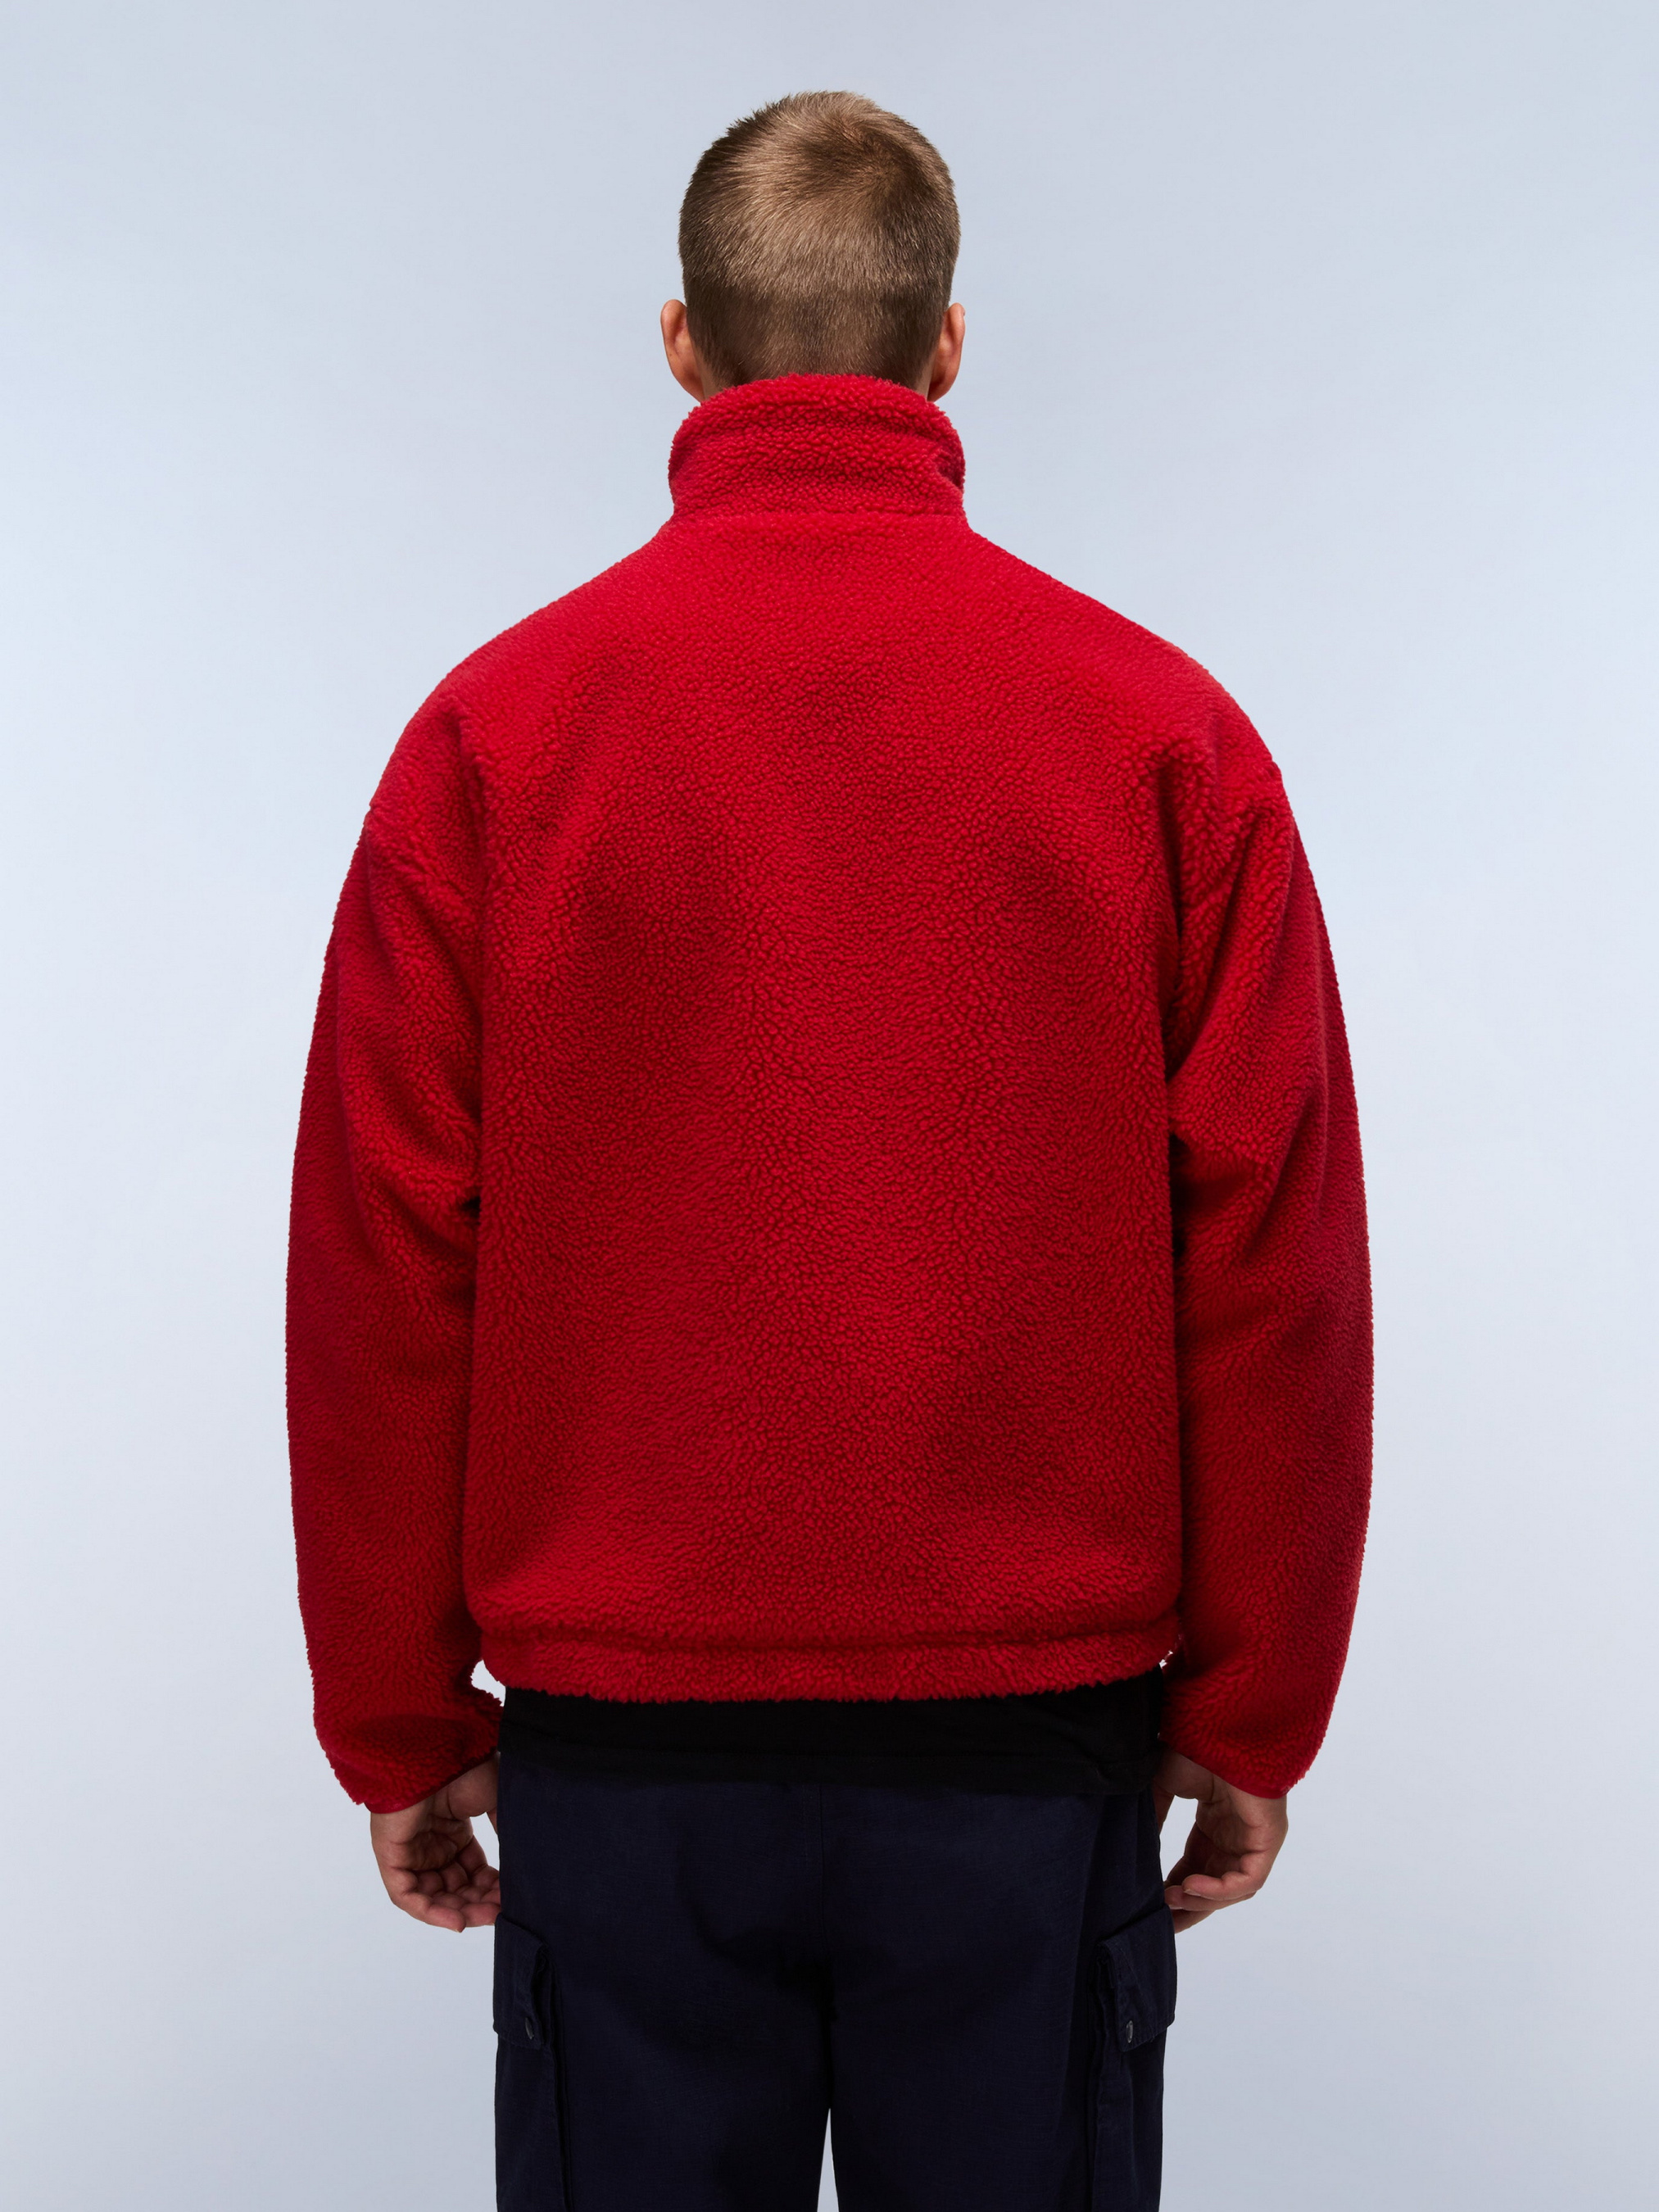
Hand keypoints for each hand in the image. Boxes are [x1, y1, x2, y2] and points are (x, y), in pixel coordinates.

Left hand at [368, 1754, 500, 1931]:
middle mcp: (430, 1843)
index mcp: (452, 1829)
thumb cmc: (464, 1766)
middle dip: (477, 1902)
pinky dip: (431, 1912)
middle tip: (500, 1912)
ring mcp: (409, 1851)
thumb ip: (504, 1829)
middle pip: (454, 1887)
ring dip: (458, 1910)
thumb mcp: (495, 1800)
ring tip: (485, 1916)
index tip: (510, 1897)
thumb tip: (518, 1860)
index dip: (490, 1887)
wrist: (436, 1749)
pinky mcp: (390, 1856)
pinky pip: (407, 1895)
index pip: (471, 1870)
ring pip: (432, 1896)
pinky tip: (457, 1920)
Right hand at [1153, 1747, 1286, 1932]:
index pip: (1196, 1868)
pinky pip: (1248, 1879)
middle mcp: (1235, 1836)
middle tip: (1161, 1925)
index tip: (1152, 1908)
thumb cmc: (1195, 1745)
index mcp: (1213, 1823)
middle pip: (1214, 1886)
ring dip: (1201, 1900)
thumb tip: (1135, 1853)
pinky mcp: (1267, 1841)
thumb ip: (1152, 1819)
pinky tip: (1191, 1887)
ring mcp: (1253, 1840)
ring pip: (1231, 1888)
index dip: (1175, 1890)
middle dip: (1189, 1908)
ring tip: (1170, 1902)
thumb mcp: (1161, 1786)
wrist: (1220, 1724)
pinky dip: (1220, 1890)